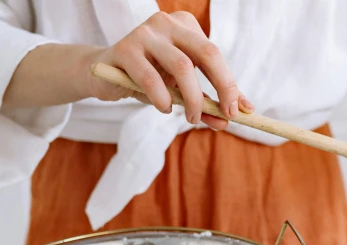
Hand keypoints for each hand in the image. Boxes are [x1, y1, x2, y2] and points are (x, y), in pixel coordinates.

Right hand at [86, 11, 253, 128]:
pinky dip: (162, 99)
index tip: (237, 113)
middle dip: (221, 88)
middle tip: (224, 117)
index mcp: (186, 28)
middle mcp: (167, 23)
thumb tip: (242, 115)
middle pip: (207, 53)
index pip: (216, 56)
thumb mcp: (183, 90)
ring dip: (192, 100)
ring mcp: (144, 33)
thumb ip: (210, 101)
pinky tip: (165, 107)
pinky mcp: (124, 50)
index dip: (230, 85)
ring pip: (181, 66)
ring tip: (190, 118)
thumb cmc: (151, 81)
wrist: (105, 76)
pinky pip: (150, 77)